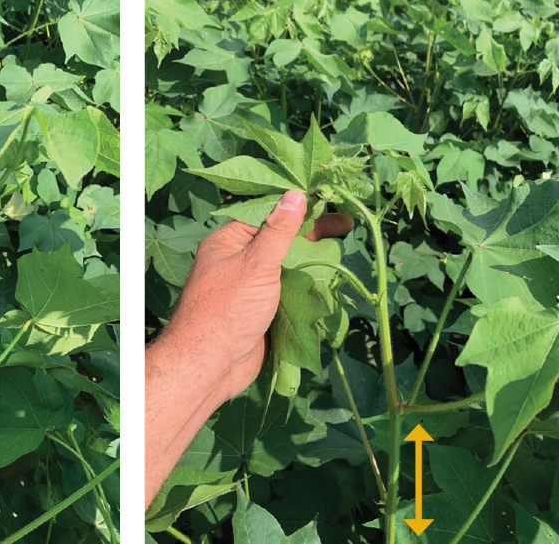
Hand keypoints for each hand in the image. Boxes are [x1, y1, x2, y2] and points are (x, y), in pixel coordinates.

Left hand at [163, 189, 353, 399]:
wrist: (211, 365)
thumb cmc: (228, 308)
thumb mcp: (255, 263)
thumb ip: (278, 231)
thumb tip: (295, 194)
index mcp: (228, 243)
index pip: (266, 216)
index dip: (297, 208)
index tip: (328, 201)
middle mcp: (238, 261)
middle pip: (279, 241)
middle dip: (311, 234)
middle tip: (347, 226)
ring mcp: (250, 287)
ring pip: (286, 268)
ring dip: (312, 261)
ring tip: (344, 249)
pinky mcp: (261, 311)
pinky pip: (287, 293)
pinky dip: (307, 287)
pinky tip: (331, 280)